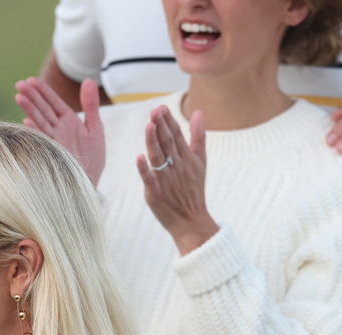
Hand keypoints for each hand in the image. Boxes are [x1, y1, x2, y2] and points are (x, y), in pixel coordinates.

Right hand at [16, 76, 105, 186]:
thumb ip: (91, 105)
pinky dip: (36, 131)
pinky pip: (43, 140)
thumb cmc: (93, 157)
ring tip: (19, 97)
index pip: (53, 102)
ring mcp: (54, 140)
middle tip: (20, 84)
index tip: (31, 80)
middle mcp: (58, 128)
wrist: (91, 180)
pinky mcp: (53, 152)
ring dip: (29, 110)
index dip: (43, 91)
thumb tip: (90, 80)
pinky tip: (27, 122)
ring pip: (40, 121)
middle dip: (32, 96)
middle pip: (43, 109)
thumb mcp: (95, 128)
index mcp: (68, 120)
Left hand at [138, 105, 217, 255]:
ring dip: (153, 142)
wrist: (192, 221)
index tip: (161, 107)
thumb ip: (198, 136)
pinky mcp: (156, 193)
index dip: (168, 121)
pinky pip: (149, 179)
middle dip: (161, 126)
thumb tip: (198, 112)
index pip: (176, 135)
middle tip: (155, 111)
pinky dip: (145, 169)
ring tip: (149, 126)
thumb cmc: (194, 189)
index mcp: (187, 158)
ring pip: (158, 158)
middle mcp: (177, 167)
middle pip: (167, 143)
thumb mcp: (201, 161)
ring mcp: (166, 180)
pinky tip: (140, 157)